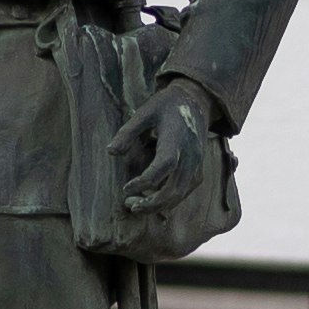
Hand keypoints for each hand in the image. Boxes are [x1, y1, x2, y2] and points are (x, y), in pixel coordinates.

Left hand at [111, 78, 228, 245]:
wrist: (196, 103)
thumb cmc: (166, 106)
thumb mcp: (144, 112)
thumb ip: (127, 132)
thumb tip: (110, 151)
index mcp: (176, 139)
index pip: (163, 166)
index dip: (144, 181)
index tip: (125, 188)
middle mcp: (190, 155)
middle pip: (174, 189)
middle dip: (152, 203)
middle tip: (130, 205)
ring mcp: (197, 165)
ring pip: (180, 195)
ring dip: (158, 205)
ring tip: (136, 206)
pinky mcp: (198, 171)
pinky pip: (184, 192)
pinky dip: (168, 200)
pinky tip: (151, 200)